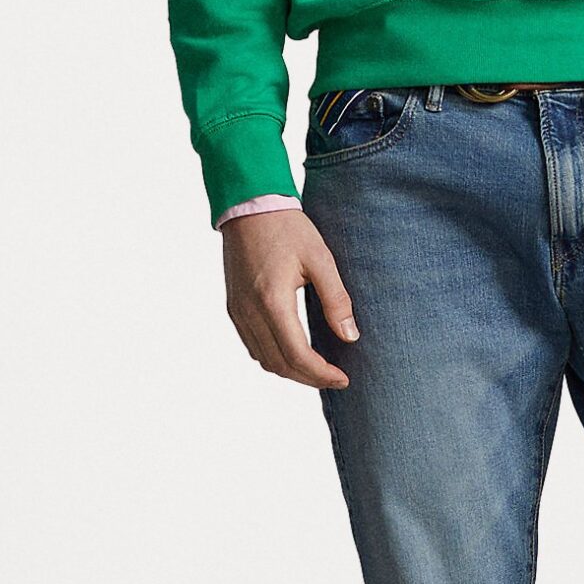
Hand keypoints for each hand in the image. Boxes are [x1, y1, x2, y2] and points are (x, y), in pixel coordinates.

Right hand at [220, 208, 359, 389]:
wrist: (249, 205)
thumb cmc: (287, 227)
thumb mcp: (320, 259)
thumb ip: (336, 300)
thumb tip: (350, 336)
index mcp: (272, 301)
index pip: (297, 356)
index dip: (321, 374)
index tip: (343, 378)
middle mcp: (250, 312)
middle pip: (279, 365)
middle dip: (308, 378)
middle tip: (335, 378)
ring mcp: (237, 311)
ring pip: (263, 359)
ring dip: (290, 370)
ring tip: (317, 368)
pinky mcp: (233, 307)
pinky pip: (252, 346)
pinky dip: (273, 357)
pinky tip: (293, 351)